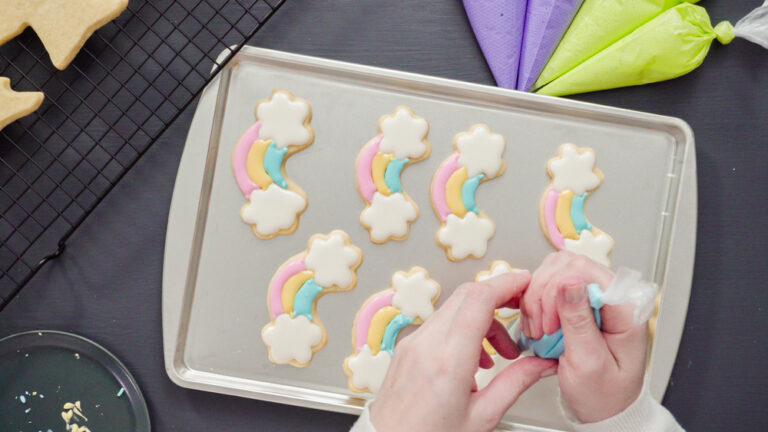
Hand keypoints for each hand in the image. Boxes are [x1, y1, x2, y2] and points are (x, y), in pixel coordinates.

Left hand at [370, 271, 556, 431]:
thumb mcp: (482, 417)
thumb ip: (515, 384)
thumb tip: (541, 364)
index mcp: (449, 361)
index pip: (479, 300)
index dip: (506, 283)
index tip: (525, 283)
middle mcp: (427, 345)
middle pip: (466, 295)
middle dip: (499, 296)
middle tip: (521, 310)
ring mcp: (413, 343)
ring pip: (454, 308)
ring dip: (483, 318)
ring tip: (500, 352)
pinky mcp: (406, 348)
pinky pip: (439, 324)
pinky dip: (463, 329)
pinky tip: (474, 358)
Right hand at [520, 252, 646, 422]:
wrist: (603, 410)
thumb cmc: (604, 394)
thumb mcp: (589, 363)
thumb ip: (579, 321)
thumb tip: (569, 281)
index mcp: (626, 309)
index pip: (588, 271)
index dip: (560, 290)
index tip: (550, 322)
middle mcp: (612, 298)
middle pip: (569, 265)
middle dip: (544, 293)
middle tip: (542, 327)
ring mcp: (594, 298)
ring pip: (556, 271)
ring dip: (537, 298)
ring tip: (539, 329)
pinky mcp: (578, 303)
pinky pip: (549, 286)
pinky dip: (535, 303)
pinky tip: (537, 325)